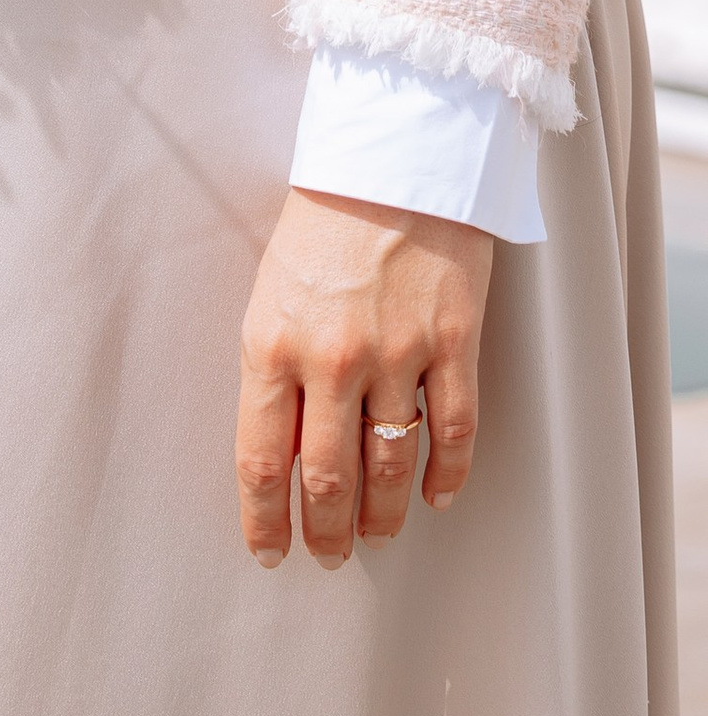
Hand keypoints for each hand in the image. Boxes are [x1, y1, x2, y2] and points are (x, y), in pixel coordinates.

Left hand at [236, 187, 492, 569]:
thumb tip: (281, 448)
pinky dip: (447, 476)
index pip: (261, 458)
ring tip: (376, 535)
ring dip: (382, 515)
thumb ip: (273, 369)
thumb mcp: (270, 292)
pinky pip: (454, 433)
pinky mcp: (454, 345)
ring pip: (389, 468)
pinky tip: (438, 497)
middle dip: (325, 531)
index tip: (269, 550)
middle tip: (328, 555)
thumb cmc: (319, 222)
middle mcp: (331, 359)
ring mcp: (397, 355)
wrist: (390, 160)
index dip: (264, 518)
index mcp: (272, 343)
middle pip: (327, 479)